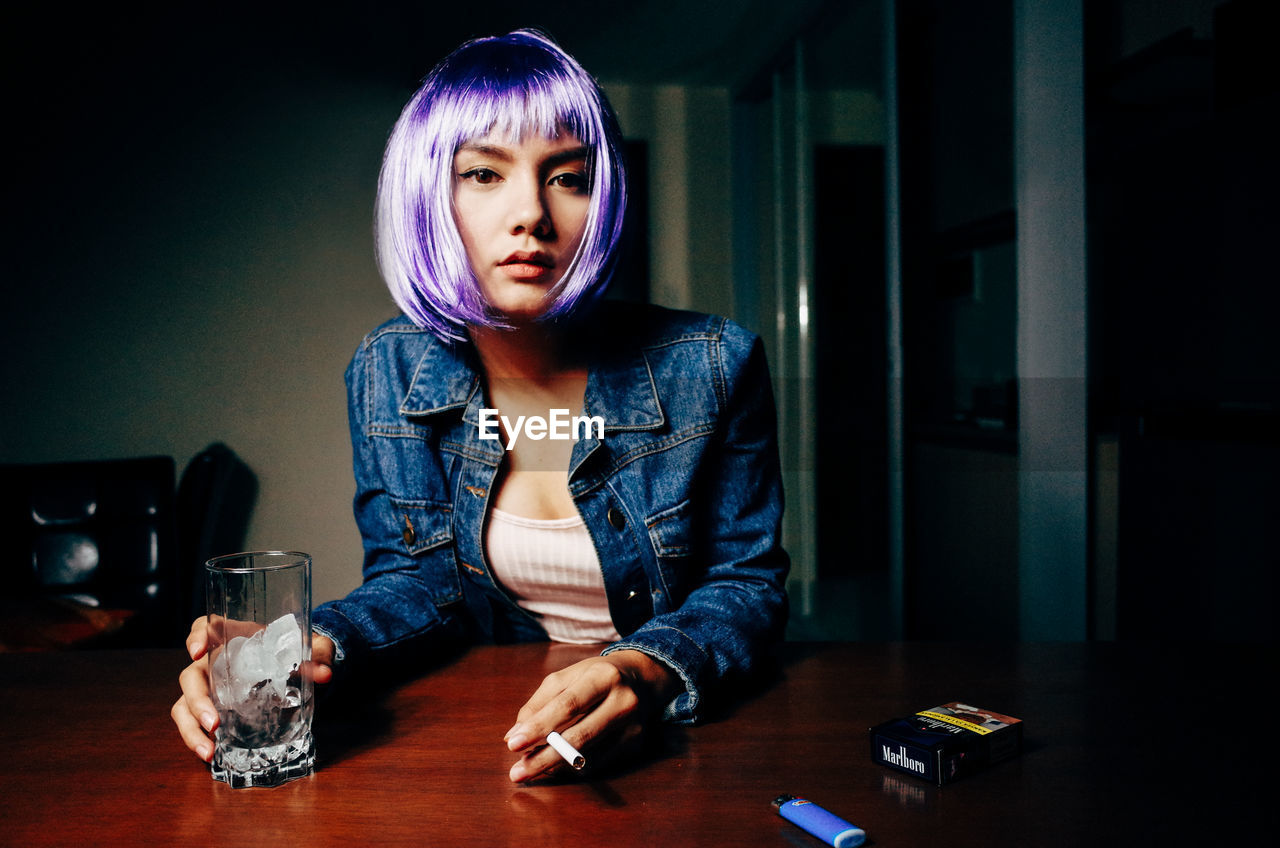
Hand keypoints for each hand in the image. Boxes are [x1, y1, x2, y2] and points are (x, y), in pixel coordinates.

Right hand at [170, 616, 333, 761]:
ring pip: (184, 704)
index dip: (196, 636)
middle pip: (190, 675)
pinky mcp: (212, 707)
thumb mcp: (310, 647)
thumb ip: (318, 654)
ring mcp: (210, 686)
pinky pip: (192, 721)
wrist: (296, 666)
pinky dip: (196, 738)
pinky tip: (209, 752)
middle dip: (196, 700)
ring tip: (208, 749)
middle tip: (214, 722)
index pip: (205, 627)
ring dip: (190, 727)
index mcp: (234, 637)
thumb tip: (325, 672)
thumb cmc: (293, 650)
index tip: (197, 651)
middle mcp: (214, 661)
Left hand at [504, 650, 679, 782]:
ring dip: (555, 766)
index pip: (568, 705)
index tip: (514, 744)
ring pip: (589, 756)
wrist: (641, 679)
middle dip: (544, 757)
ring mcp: (633, 726)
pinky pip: (597, 763)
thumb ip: (538, 704)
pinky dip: (572, 767)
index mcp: (603, 676)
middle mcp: (623, 701)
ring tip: (530, 769)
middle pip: (580, 736)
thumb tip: (513, 736)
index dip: (540, 726)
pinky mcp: (635, 744)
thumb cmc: (595, 677)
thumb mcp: (566, 677)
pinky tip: (556, 765)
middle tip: (517, 773)